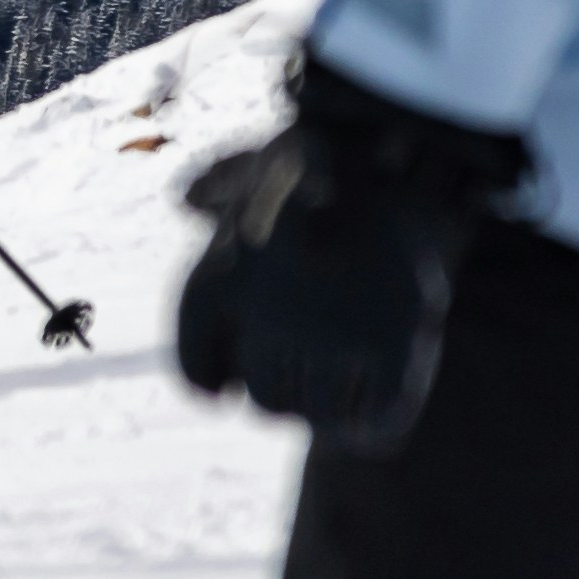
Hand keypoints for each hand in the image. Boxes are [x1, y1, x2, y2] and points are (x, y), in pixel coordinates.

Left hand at [181, 54, 536, 447]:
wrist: (391, 153)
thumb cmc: (318, 160)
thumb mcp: (252, 164)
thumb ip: (214, 183)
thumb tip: (186, 197)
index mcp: (215, 280)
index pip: (196, 372)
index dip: (212, 384)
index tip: (227, 390)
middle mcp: (261, 314)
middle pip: (265, 400)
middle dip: (285, 396)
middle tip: (309, 378)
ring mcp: (328, 334)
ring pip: (316, 415)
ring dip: (331, 411)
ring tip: (347, 388)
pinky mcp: (391, 347)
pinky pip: (371, 423)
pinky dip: (372, 426)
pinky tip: (373, 412)